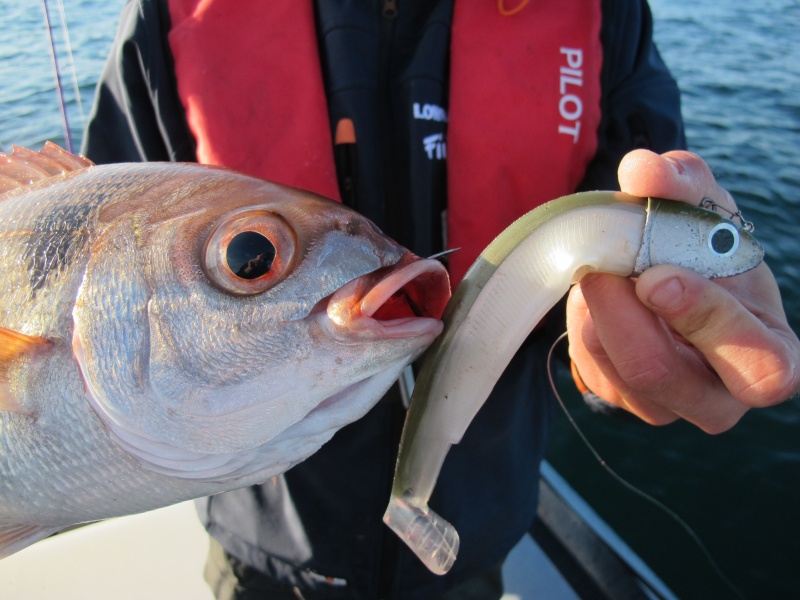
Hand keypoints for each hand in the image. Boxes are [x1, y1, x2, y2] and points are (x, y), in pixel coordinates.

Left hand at [566, 149, 799, 432]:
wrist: (673, 273)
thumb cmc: (707, 246)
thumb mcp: (705, 206)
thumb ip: (682, 182)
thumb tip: (642, 170)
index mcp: (772, 357)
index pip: (759, 367)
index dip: (706, 322)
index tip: (657, 276)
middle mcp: (719, 397)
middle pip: (660, 375)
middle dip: (622, 317)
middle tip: (600, 268)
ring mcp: (665, 406)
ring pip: (613, 369)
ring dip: (598, 310)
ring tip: (602, 267)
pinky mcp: (620, 399)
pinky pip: (588, 364)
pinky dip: (585, 319)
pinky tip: (598, 292)